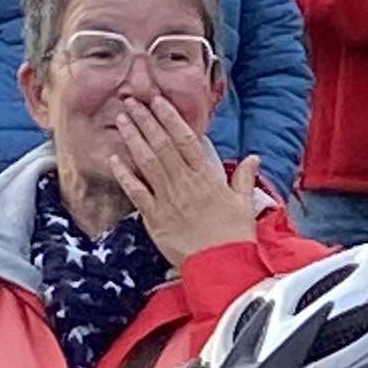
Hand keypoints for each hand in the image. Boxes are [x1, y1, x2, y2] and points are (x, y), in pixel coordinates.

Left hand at [100, 92, 259, 261]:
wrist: (221, 266)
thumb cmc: (234, 236)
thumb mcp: (244, 204)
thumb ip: (243, 178)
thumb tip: (253, 157)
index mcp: (207, 177)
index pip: (186, 140)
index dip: (170, 119)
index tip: (157, 101)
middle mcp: (185, 183)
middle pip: (162, 146)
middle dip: (146, 121)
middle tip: (131, 101)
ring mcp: (168, 200)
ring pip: (147, 162)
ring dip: (133, 139)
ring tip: (121, 119)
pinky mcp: (155, 218)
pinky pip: (136, 192)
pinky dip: (124, 175)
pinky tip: (114, 158)